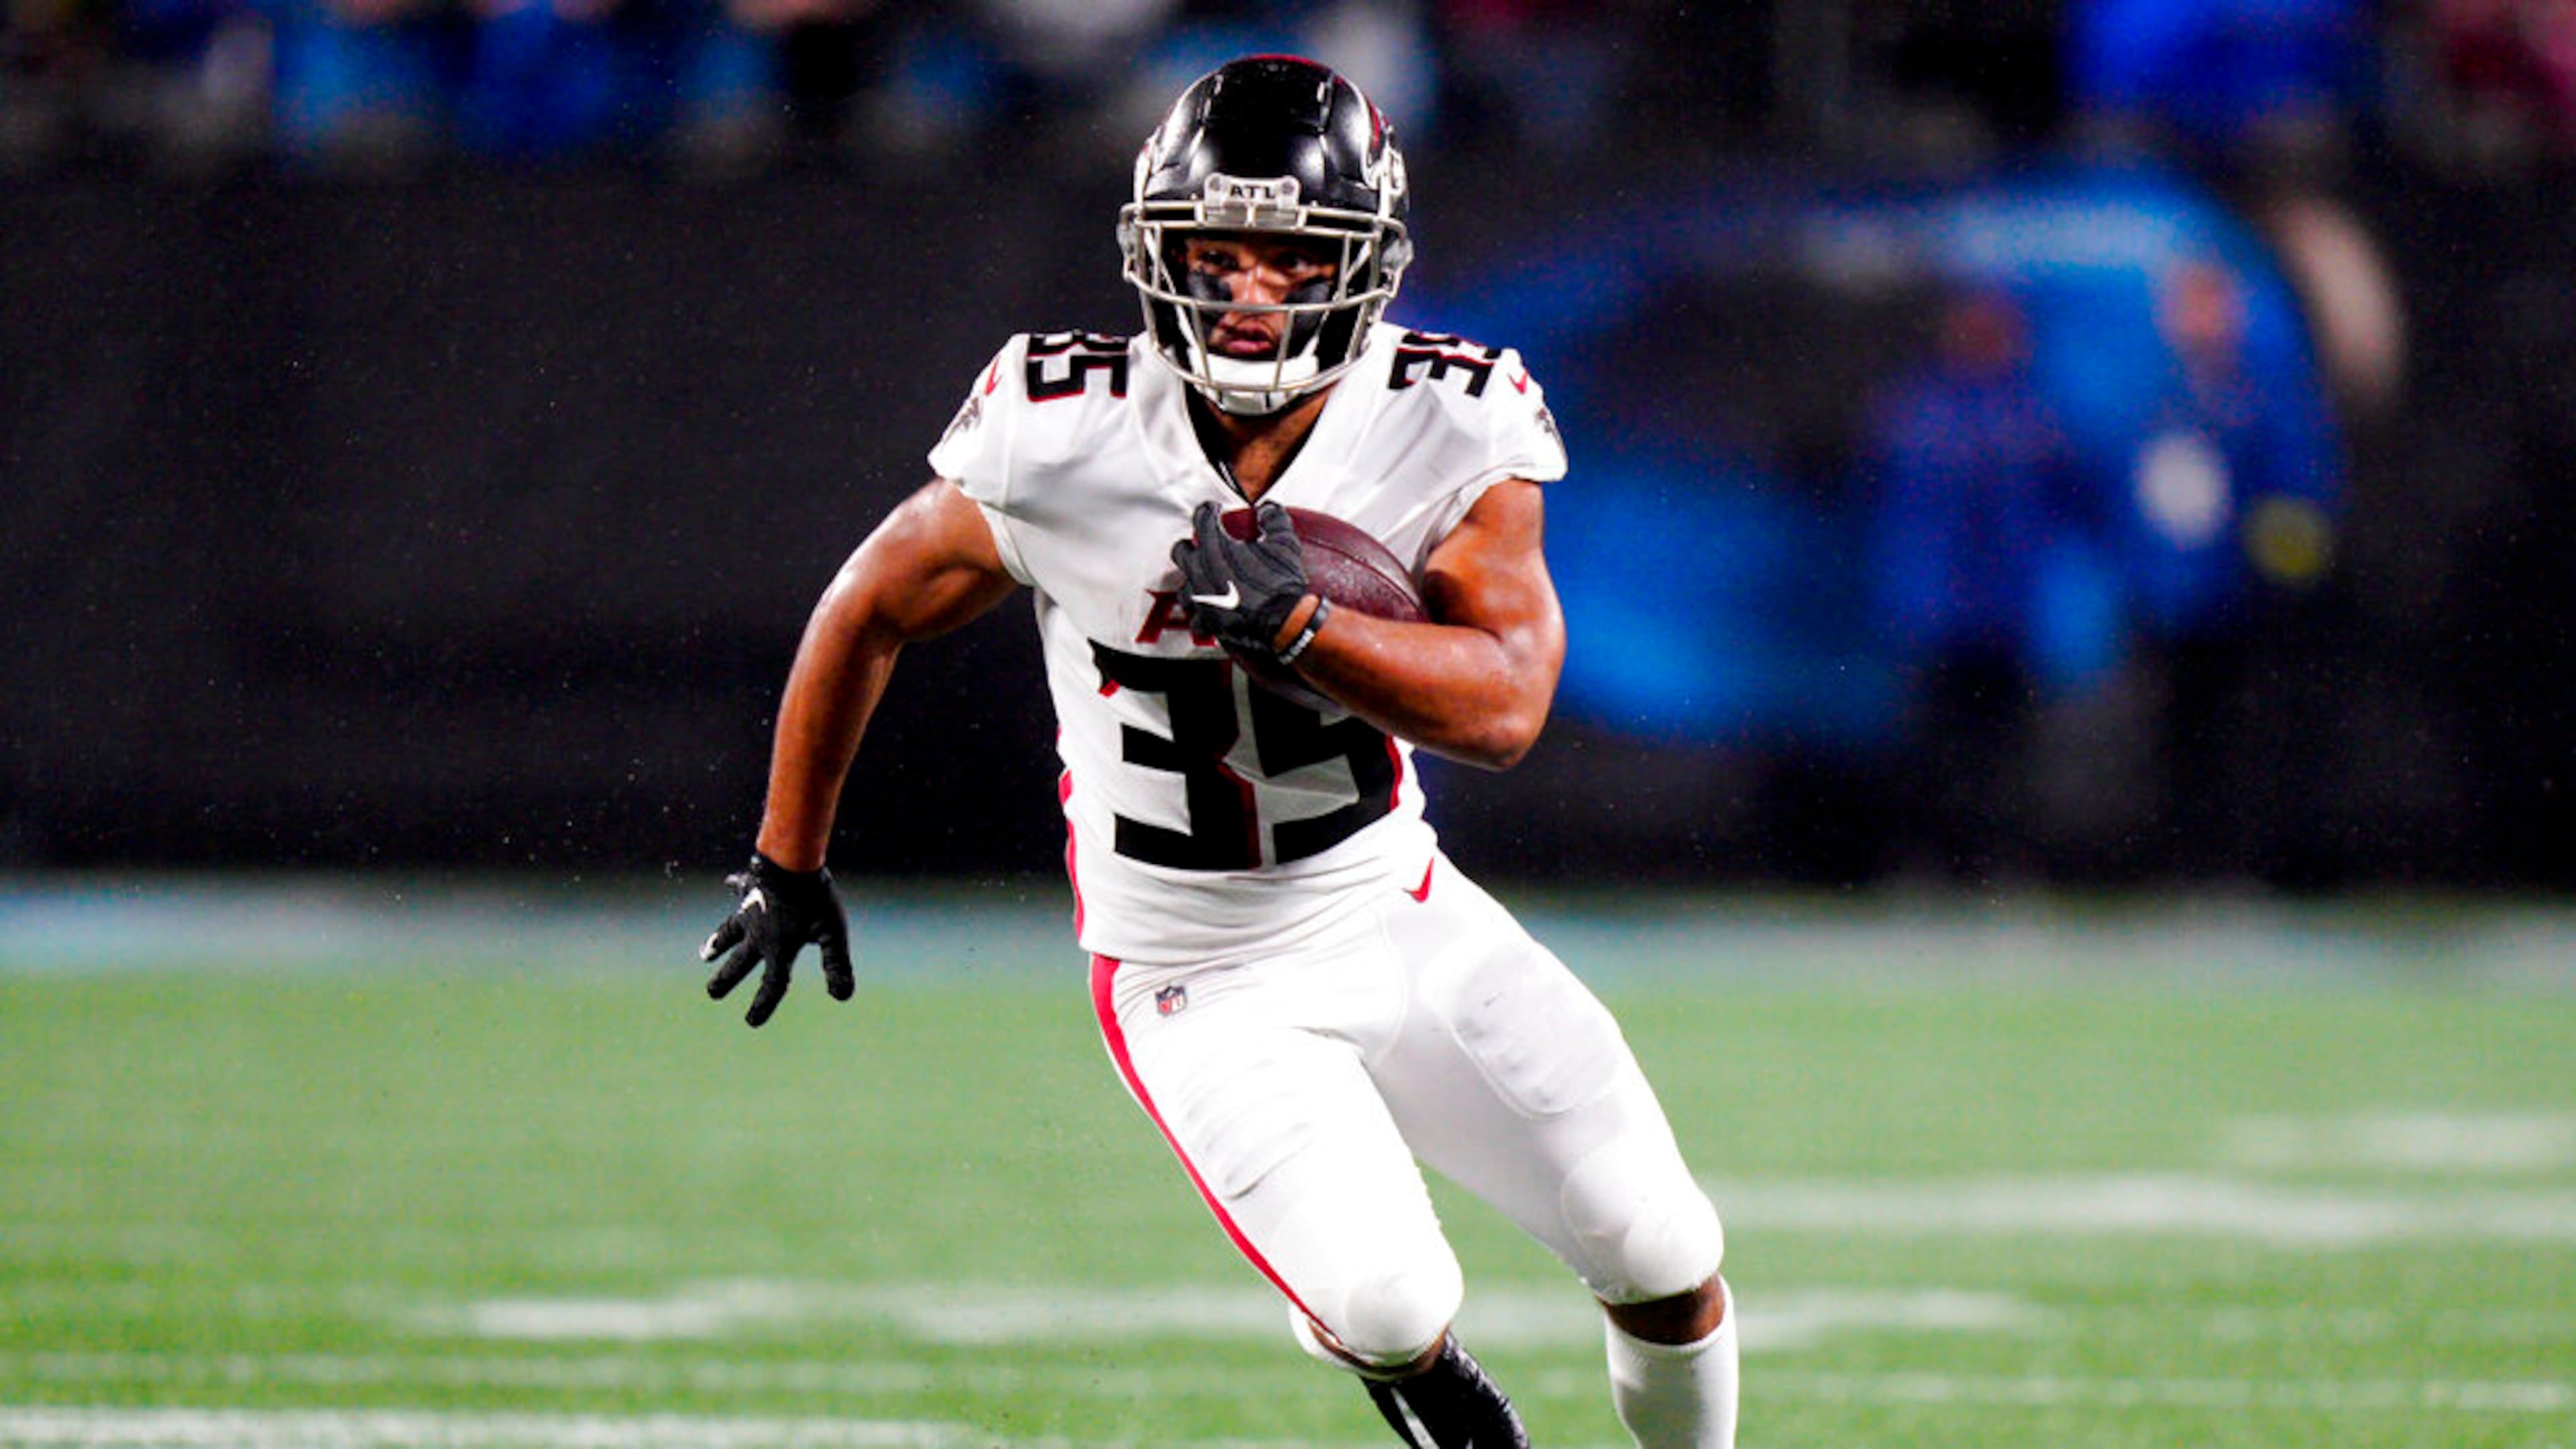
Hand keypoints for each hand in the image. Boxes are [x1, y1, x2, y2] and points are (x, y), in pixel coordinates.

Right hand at [700, 853, 853, 1027]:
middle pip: (740, 963)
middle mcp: (758, 935)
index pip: (772, 984)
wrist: (792, 862)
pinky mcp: (751, 889)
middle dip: (726, 979)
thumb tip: (842, 996)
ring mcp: (750, 912)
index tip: (751, 1022)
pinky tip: (729, 882)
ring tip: (705, 954)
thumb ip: (837, 965)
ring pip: (729, 932)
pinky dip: (736, 885)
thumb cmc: (816, 899)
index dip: (763, 1005)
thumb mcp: (832, 934)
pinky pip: (740, 888)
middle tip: (713, 992)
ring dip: (717, 943)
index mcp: (779, 950)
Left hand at [1171, 500, 1310, 659]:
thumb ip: (1274, 520)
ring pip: (1183, 588)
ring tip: (1205, 581)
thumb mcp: (1285, 543)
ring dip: (1193, 582)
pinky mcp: (1206, 622)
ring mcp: (1200, 598)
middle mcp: (1200, 571)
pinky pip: (1195, 619)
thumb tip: (1268, 510)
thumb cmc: (1281, 584)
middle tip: (1203, 546)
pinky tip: (1210, 611)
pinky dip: (1201, 615)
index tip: (1214, 510)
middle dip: (1191, 546)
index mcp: (1215, 547)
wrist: (1284, 624)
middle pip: (1181, 551)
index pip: (1202, 518)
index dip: (1209, 510)